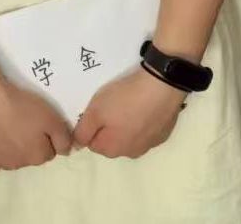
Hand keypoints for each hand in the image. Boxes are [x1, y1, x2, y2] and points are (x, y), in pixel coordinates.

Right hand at [0, 80, 71, 172]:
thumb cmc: (21, 106)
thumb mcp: (51, 117)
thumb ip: (64, 138)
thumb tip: (68, 152)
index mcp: (38, 156)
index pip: (49, 152)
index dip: (46, 137)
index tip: (39, 124)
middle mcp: (21, 164)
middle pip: (30, 156)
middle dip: (30, 144)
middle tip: (23, 122)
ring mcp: (1, 163)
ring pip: (12, 158)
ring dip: (13, 148)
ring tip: (6, 127)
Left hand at [72, 68, 186, 158]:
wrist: (161, 87)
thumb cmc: (124, 99)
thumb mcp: (94, 111)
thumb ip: (83, 131)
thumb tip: (77, 145)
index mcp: (113, 150)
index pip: (92, 143)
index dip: (91, 125)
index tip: (97, 110)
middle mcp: (131, 153)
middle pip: (112, 141)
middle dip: (109, 127)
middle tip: (113, 105)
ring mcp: (150, 144)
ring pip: (130, 136)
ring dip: (127, 125)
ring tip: (130, 103)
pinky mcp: (163, 134)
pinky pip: (146, 129)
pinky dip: (143, 121)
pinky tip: (145, 105)